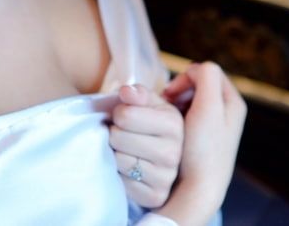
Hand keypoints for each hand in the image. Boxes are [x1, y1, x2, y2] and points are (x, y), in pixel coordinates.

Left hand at [110, 83, 183, 207]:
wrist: (163, 157)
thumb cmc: (152, 125)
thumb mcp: (150, 105)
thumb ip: (138, 94)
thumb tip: (125, 92)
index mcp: (173, 123)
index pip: (125, 115)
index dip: (118, 113)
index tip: (124, 116)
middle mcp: (173, 152)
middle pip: (118, 137)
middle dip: (115, 133)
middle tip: (123, 134)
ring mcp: (165, 177)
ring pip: (118, 159)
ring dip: (115, 153)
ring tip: (125, 149)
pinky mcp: (154, 196)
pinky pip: (122, 181)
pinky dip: (119, 173)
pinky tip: (128, 167)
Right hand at [153, 62, 246, 225]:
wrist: (199, 189)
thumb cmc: (203, 149)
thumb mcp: (208, 107)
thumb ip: (206, 78)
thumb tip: (195, 68)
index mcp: (233, 102)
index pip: (208, 72)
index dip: (186, 77)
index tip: (170, 93)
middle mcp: (227, 112)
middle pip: (199, 85)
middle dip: (179, 90)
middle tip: (165, 102)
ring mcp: (215, 126)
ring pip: (191, 100)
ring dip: (175, 103)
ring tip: (164, 114)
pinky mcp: (203, 138)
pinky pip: (187, 116)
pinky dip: (175, 116)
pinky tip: (167, 127)